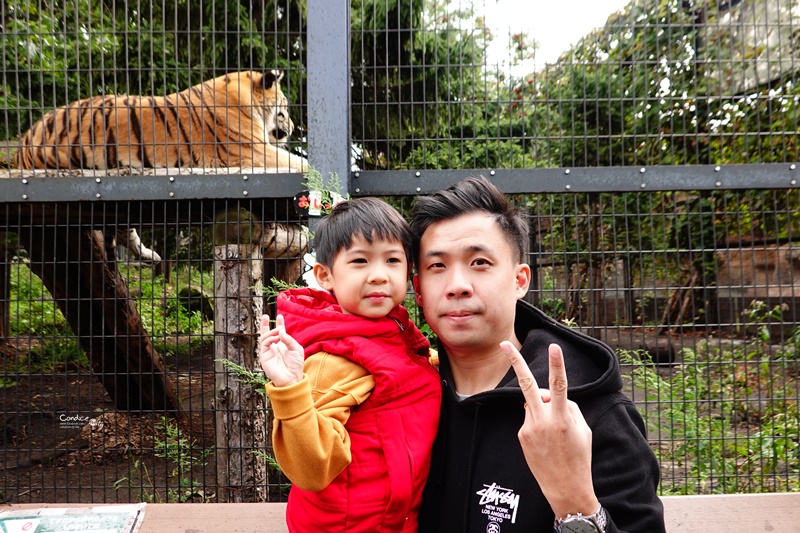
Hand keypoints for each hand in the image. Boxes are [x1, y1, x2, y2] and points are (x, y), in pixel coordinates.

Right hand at [258, 314, 303, 386]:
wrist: (291, 377)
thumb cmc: (295, 365)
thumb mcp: (296, 348)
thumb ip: (288, 339)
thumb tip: (280, 331)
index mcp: (284, 345)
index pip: (280, 332)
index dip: (279, 324)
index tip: (280, 316)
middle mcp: (275, 347)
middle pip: (267, 333)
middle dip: (265, 324)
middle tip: (265, 316)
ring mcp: (269, 351)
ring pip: (265, 336)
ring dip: (272, 331)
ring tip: (278, 331)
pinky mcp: (264, 355)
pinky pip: (264, 343)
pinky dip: (270, 338)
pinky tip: (276, 338)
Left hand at [500, 341, 599, 518]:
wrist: (565, 489)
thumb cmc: (579, 457)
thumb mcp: (583, 430)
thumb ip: (568, 407)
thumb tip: (550, 395)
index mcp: (562, 419)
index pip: (560, 386)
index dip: (557, 365)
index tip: (554, 346)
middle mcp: (542, 421)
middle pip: (527, 384)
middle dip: (515, 361)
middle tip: (504, 343)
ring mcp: (528, 428)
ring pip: (533, 403)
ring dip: (543, 407)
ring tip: (555, 432)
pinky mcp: (521, 435)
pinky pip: (530, 418)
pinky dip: (539, 422)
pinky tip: (547, 441)